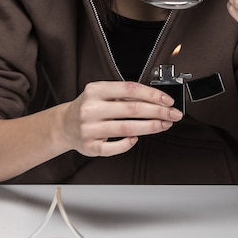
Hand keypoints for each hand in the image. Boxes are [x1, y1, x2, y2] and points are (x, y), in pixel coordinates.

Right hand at [64, 81, 182, 156]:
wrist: (64, 125)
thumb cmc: (89, 107)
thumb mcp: (101, 93)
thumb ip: (124, 95)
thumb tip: (156, 99)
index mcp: (95, 90)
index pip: (130, 89)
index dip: (152, 94)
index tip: (168, 100)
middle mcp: (91, 108)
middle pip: (132, 109)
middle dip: (158, 112)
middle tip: (173, 114)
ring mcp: (90, 129)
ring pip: (127, 129)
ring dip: (150, 127)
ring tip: (163, 125)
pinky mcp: (90, 146)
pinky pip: (115, 148)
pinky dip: (129, 143)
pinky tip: (136, 138)